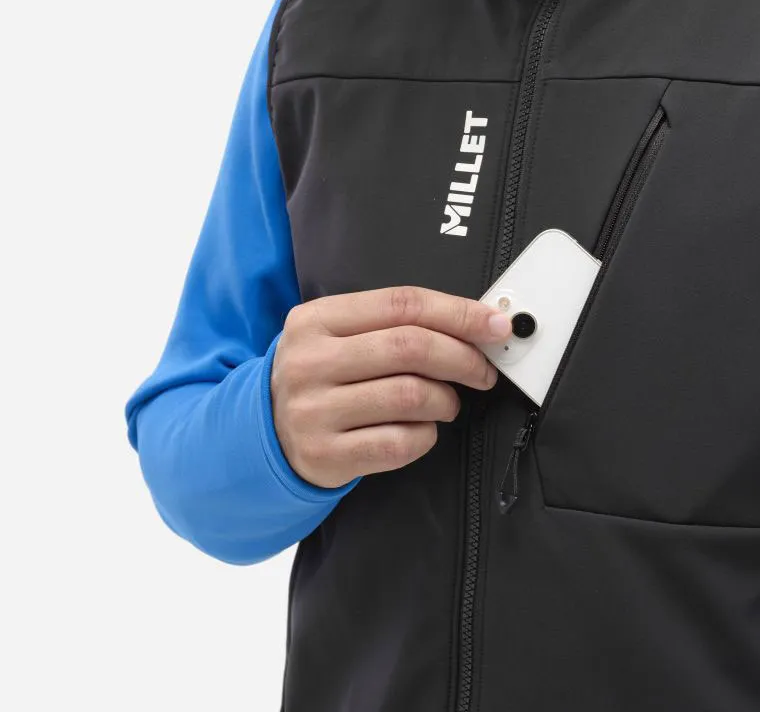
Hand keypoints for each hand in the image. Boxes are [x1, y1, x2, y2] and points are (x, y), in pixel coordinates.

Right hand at [270, 285, 512, 487]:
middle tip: (484, 371)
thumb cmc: (323, 374)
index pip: (402, 304)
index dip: (458, 313)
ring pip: (411, 396)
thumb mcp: (341, 334)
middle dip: (463, 358)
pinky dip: (426, 436)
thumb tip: (479, 322)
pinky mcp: (325, 456)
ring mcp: (314, 411)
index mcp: (317, 319)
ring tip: (446, 402)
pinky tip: (421, 430)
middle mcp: (310, 362)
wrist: (264, 432)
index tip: (495, 325)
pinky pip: (400, 444)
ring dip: (446, 400)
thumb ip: (397, 323)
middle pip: (410, 347)